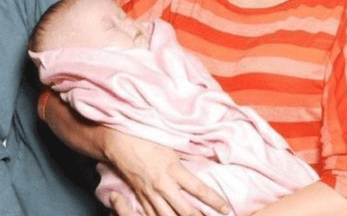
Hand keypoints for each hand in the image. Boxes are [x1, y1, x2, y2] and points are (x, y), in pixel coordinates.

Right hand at [102, 127, 229, 215]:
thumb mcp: (171, 144)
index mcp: (173, 169)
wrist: (118, 141)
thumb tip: (209, 159)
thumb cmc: (146, 137)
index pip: (199, 189)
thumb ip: (190, 154)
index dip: (215, 201)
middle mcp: (162, 185)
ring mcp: (149, 194)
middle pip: (185, 211)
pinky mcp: (139, 197)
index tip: (227, 209)